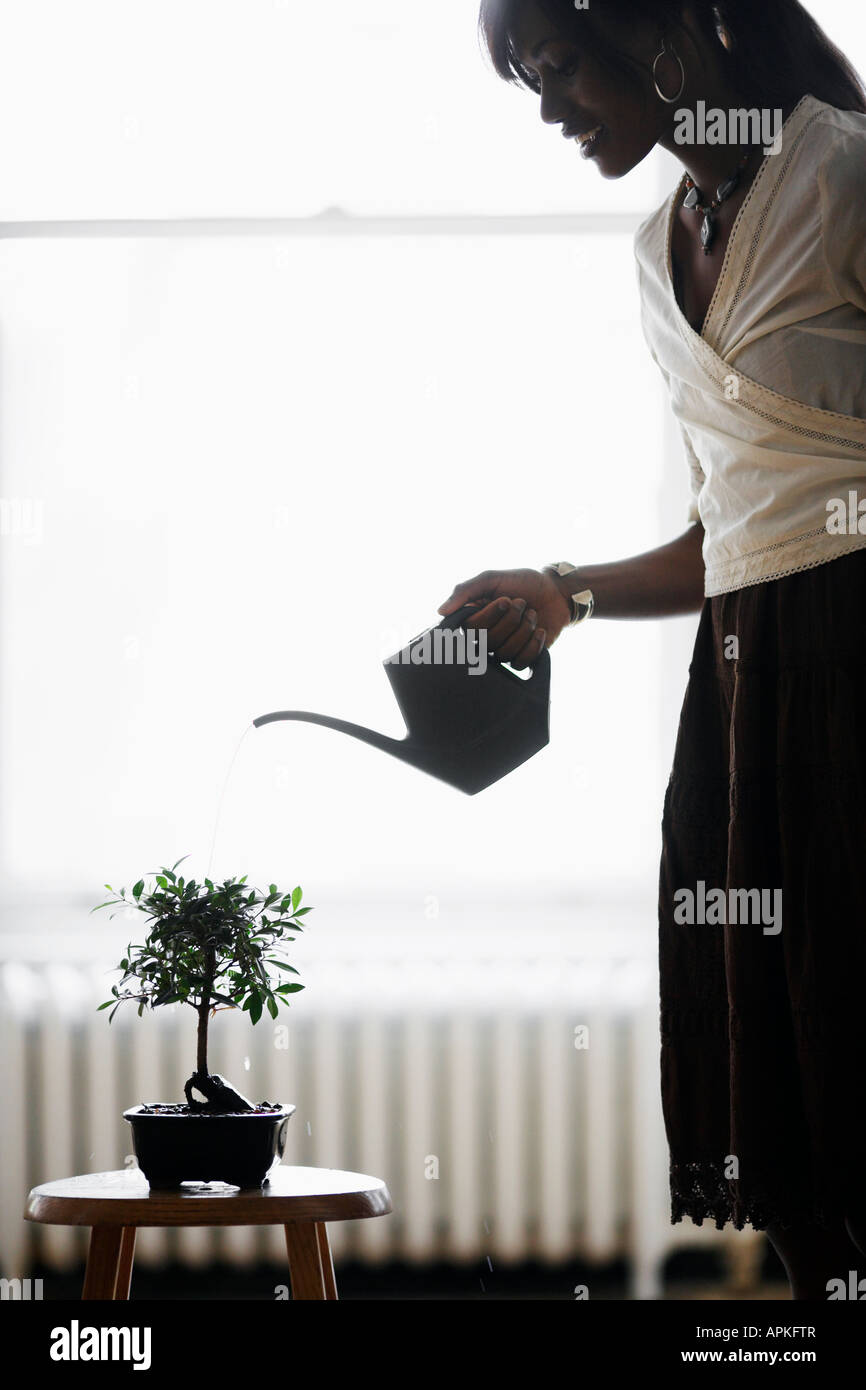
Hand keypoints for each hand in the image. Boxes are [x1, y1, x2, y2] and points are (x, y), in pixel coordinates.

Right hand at [437, 567, 571, 668]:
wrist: (556, 592)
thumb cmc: (522, 582)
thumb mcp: (492, 578)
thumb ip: (465, 591)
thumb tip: (440, 611)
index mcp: (474, 617)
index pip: (471, 629)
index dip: (491, 615)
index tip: (505, 599)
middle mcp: (484, 637)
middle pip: (489, 642)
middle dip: (511, 619)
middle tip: (522, 603)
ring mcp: (502, 649)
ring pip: (505, 653)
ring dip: (525, 629)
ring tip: (532, 614)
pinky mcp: (520, 658)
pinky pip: (520, 663)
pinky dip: (533, 645)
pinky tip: (539, 630)